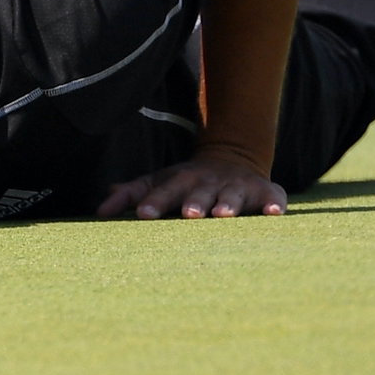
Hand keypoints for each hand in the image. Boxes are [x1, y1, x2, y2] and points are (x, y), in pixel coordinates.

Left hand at [97, 157, 286, 219]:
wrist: (232, 159)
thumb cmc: (186, 182)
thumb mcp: (158, 183)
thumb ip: (131, 195)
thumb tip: (100, 210)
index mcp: (181, 182)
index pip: (164, 192)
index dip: (154, 202)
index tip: (142, 215)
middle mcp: (208, 184)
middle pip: (199, 194)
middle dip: (193, 204)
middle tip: (188, 215)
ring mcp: (236, 188)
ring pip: (232, 197)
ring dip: (228, 205)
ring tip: (223, 216)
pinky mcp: (265, 193)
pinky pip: (271, 199)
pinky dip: (273, 205)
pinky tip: (274, 214)